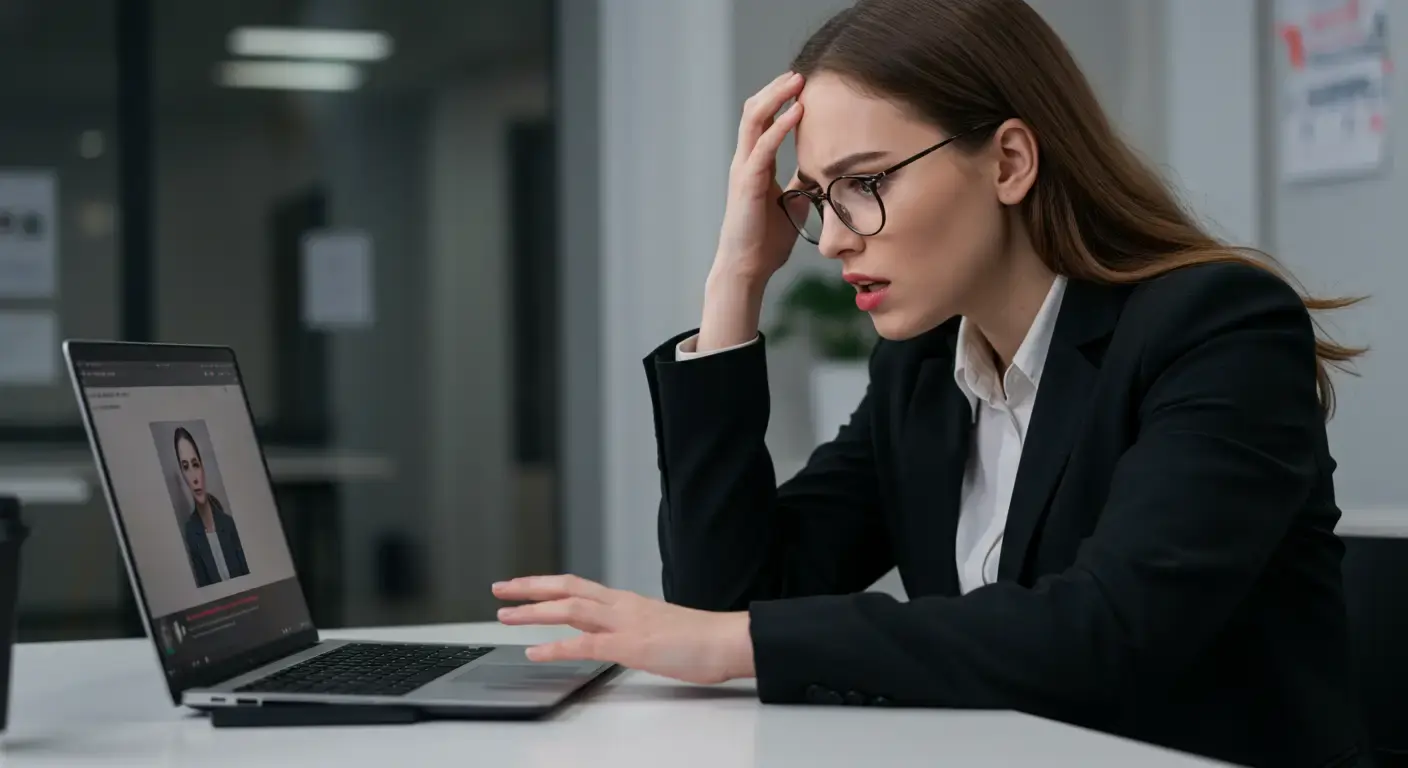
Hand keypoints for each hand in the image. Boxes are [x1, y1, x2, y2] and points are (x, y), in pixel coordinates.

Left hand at [492, 575, 754, 684]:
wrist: (728, 640)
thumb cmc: (701, 639)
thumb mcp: (658, 628)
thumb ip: (631, 627)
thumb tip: (610, 635)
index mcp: (628, 602)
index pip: (579, 586)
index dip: (547, 584)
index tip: (523, 587)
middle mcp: (622, 606)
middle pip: (567, 588)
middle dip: (530, 588)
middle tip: (500, 589)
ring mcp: (625, 623)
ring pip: (569, 609)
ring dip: (533, 612)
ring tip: (505, 616)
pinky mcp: (630, 646)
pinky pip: (584, 644)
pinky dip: (555, 647)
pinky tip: (534, 652)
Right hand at [698, 71, 808, 351]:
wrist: (748, 268)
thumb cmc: (767, 241)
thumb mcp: (793, 205)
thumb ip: (803, 185)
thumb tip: (823, 174)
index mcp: (755, 165)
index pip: (764, 121)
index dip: (780, 99)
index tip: (804, 84)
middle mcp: (745, 162)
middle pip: (756, 110)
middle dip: (777, 88)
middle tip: (801, 73)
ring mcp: (744, 170)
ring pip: (754, 119)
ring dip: (777, 97)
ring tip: (797, 81)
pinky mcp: (748, 183)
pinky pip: (763, 146)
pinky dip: (780, 126)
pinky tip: (798, 112)